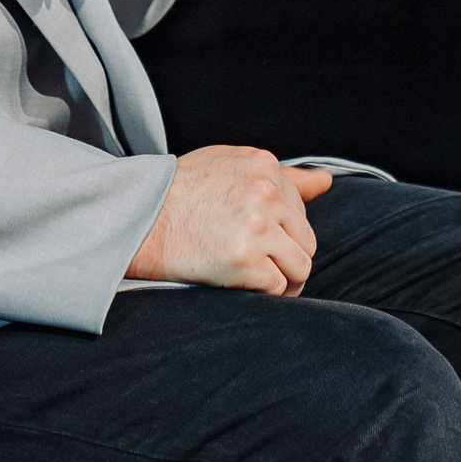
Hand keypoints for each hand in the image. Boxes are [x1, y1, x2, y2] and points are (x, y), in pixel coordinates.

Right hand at [127, 146, 333, 294]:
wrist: (134, 219)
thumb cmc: (177, 193)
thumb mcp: (229, 166)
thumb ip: (281, 176)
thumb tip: (326, 181)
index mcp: (265, 166)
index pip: (300, 210)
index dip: (283, 233)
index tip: (261, 243)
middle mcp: (266, 192)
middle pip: (306, 240)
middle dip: (287, 259)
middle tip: (261, 269)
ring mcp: (257, 226)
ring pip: (300, 266)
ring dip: (284, 281)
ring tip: (259, 283)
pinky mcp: (244, 259)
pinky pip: (278, 288)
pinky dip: (266, 296)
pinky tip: (245, 289)